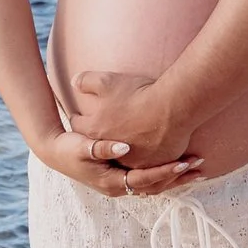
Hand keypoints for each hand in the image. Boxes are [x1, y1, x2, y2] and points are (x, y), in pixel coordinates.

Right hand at [31, 126, 200, 199]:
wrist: (56, 153)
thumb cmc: (69, 149)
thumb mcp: (82, 147)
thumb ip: (102, 146)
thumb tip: (124, 147)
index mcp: (112, 183)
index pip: (146, 180)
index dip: (165, 171)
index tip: (184, 163)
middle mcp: (119, 188)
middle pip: (156, 186)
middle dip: (178, 176)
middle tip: (201, 165)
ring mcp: (122, 185)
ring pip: (155, 185)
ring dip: (176, 177)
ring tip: (198, 167)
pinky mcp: (123, 178)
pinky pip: (150, 179)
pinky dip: (166, 173)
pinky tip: (181, 165)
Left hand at [67, 74, 198, 171]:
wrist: (173, 107)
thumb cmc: (139, 94)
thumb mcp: (108, 81)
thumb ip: (87, 81)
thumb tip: (74, 82)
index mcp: (95, 129)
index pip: (78, 125)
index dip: (80, 119)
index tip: (82, 116)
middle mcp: (110, 150)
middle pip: (99, 146)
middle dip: (100, 140)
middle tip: (103, 132)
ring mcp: (132, 161)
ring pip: (123, 160)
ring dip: (123, 154)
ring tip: (127, 146)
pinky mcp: (152, 165)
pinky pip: (146, 167)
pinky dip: (147, 161)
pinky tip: (148, 152)